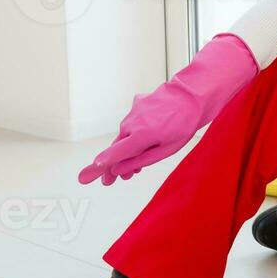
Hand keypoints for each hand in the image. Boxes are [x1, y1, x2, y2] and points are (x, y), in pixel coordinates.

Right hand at [77, 90, 197, 185]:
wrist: (193, 95)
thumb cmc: (184, 125)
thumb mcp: (166, 150)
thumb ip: (141, 160)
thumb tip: (120, 170)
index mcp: (140, 136)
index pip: (114, 155)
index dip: (98, 168)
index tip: (83, 177)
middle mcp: (132, 122)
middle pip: (117, 148)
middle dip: (114, 166)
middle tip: (110, 182)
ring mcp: (133, 111)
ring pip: (125, 135)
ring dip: (127, 150)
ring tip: (136, 166)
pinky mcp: (137, 103)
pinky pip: (133, 122)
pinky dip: (136, 132)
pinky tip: (149, 135)